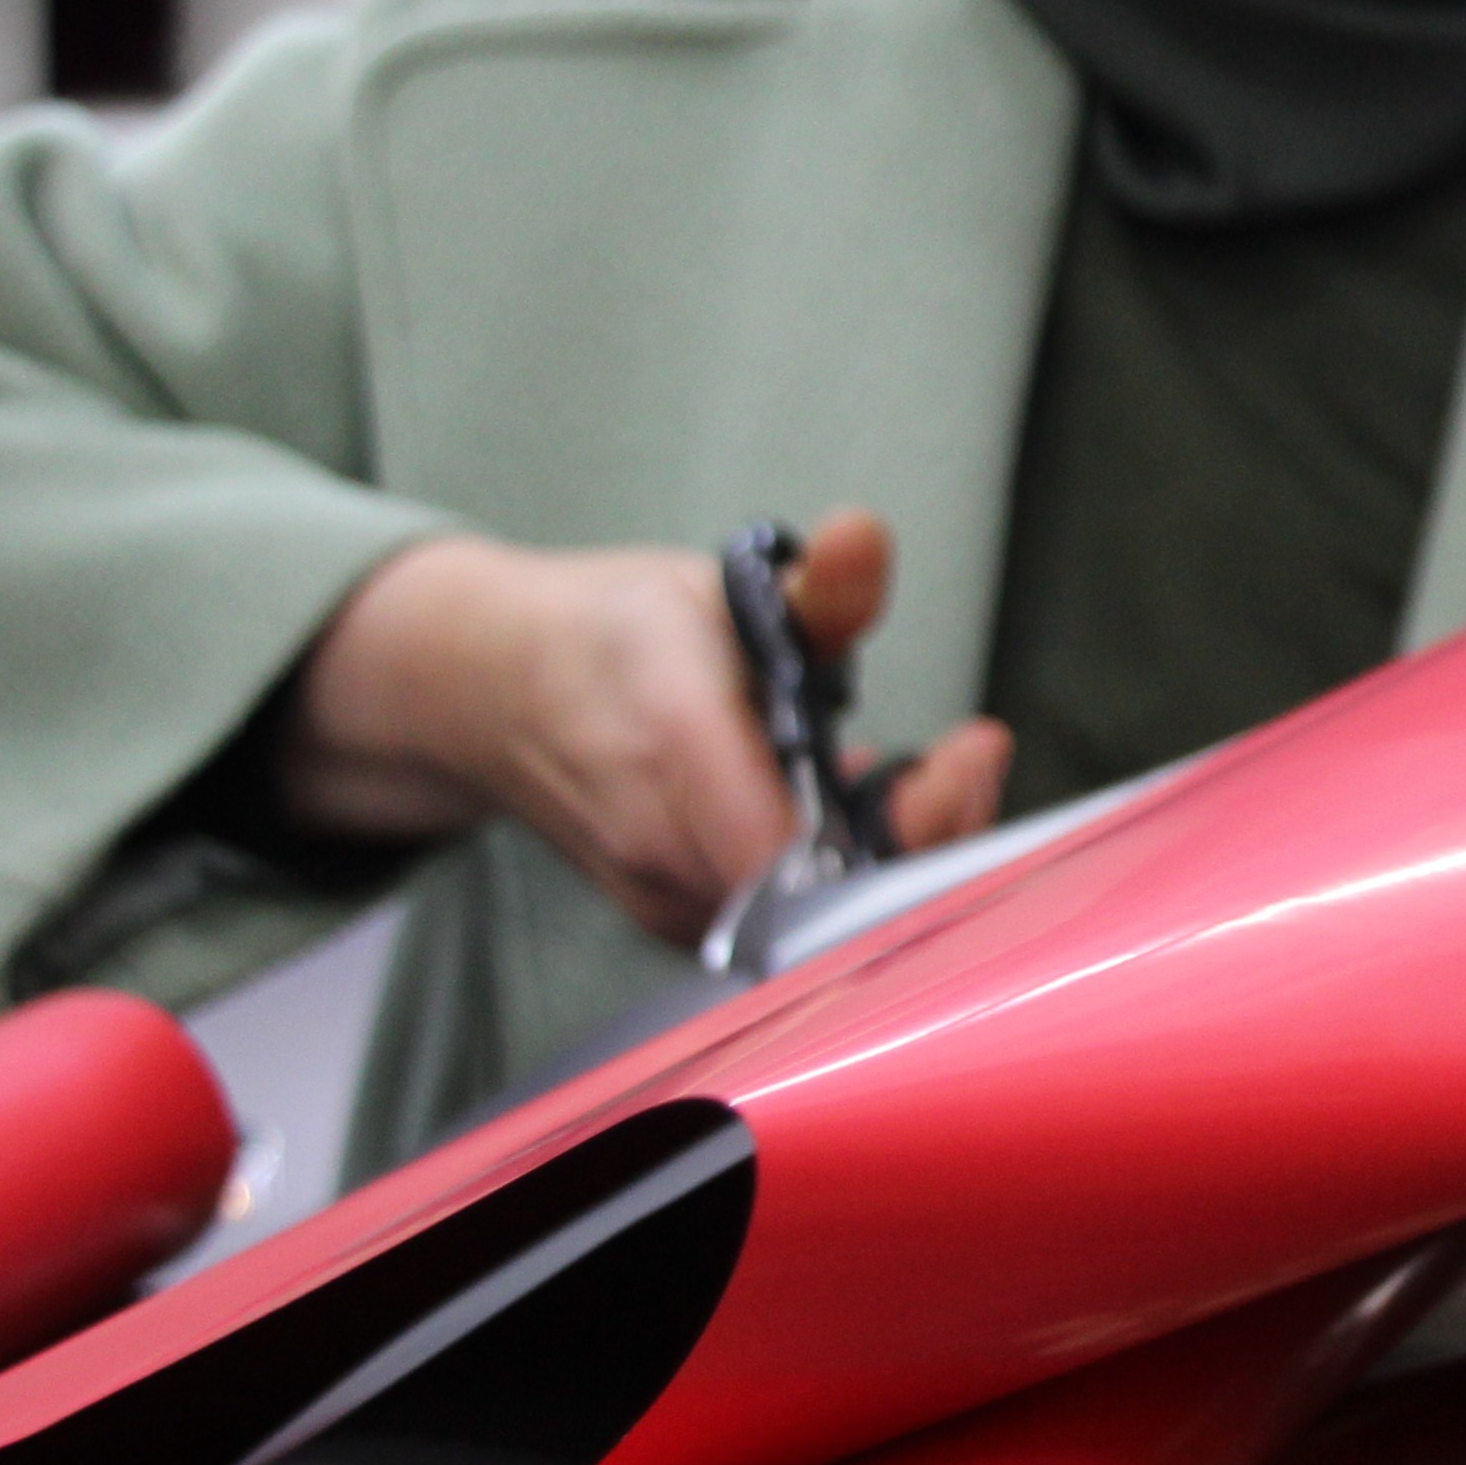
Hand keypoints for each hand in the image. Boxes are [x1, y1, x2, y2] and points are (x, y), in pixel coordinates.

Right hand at [284, 508, 1013, 940]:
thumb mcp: (715, 587)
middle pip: (825, 892)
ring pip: (811, 920)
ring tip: (936, 782)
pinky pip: (780, 926)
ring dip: (895, 857)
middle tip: (971, 765)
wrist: (494, 693)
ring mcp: (660, 894)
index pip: (797, 843)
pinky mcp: (672, 921)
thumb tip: (863, 538)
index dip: (905, 822)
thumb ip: (810, 588)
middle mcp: (658, 838)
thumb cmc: (611, 636)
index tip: (968, 754)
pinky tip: (870, 819)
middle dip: (925, 837)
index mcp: (671, 740)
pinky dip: (844, 879)